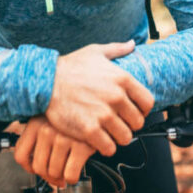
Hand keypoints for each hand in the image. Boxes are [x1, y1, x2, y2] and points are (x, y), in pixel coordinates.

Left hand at [14, 116, 95, 186]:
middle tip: (56, 174)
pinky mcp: (81, 146)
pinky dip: (72, 178)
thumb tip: (31, 165)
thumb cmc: (73, 116)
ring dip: (62, 177)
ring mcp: (64, 138)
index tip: (37, 170)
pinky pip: (70, 175)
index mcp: (35, 123)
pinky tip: (76, 170)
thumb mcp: (49, 120)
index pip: (20, 156)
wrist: (99, 107)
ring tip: (67, 169)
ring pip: (54, 173)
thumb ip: (37, 138)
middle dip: (48, 176)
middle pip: (38, 168)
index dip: (29, 168)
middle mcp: (47, 130)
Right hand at [45, 40, 154, 155]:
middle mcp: (116, 97)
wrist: (45, 81)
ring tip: (108, 133)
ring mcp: (103, 115)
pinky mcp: (89, 130)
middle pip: (138, 122)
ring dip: (118, 137)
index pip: (148, 103)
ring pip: (126, 137)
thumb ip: (117, 49)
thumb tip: (132, 44)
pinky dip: (105, 147)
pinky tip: (98, 140)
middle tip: (118, 124)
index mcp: (122, 79)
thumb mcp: (95, 52)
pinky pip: (109, 147)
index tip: (133, 112)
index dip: (142, 110)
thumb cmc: (70, 67)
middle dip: (129, 125)